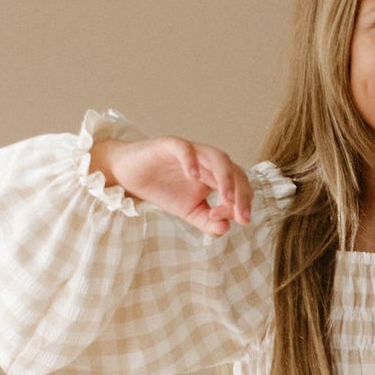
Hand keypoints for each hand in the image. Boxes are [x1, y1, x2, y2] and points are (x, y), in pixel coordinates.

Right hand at [89, 136, 252, 236]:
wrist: (130, 175)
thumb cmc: (163, 189)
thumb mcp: (189, 212)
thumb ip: (208, 222)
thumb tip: (225, 228)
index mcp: (216, 176)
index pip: (240, 186)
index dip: (243, 203)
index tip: (241, 222)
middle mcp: (208, 162)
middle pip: (234, 171)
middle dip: (241, 194)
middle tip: (241, 216)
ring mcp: (191, 152)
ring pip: (217, 157)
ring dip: (225, 177)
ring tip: (225, 198)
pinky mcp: (170, 145)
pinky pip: (185, 149)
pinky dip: (191, 160)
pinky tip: (193, 176)